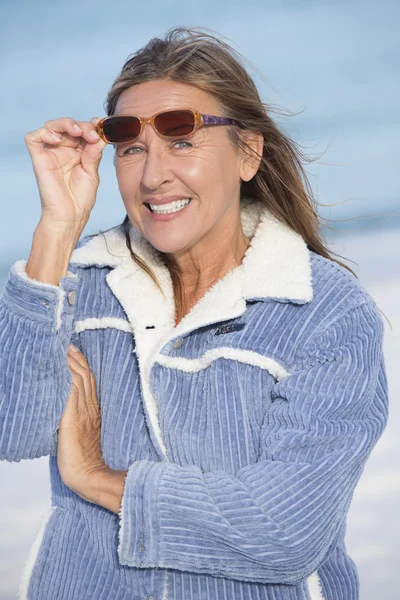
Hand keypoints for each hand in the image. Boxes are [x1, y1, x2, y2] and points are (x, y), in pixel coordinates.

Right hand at [24, 117, 106, 230]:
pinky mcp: (39, 159)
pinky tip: (58, 140)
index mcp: (78, 153)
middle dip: (82, 125)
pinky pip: (34, 138)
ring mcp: (50, 153)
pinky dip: (44, 133)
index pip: (82, 131)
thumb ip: (94, 153)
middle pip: (68, 126)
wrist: (71, 216)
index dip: (92, 125)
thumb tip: (99, 134)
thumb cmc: (81, 198)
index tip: (103, 125)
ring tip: (78, 132)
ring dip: (65, 124)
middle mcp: (63, 150)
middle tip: (93, 134)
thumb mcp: (92, 172)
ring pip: (51, 126)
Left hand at [58, 344, 107, 500]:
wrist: (87, 474)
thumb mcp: (84, 435)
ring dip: (74, 363)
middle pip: (87, 377)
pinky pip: (74, 390)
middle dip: (79, 360)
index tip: (77, 354)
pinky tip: (66, 367)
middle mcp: (91, 408)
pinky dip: (71, 376)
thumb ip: (81, 421)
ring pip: (81, 379)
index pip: (90, 384)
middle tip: (71, 346)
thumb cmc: (84, 461)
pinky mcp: (73, 416)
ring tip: (67, 350)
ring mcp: (83, 411)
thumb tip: (70, 413)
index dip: (84, 367)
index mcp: (95, 412)